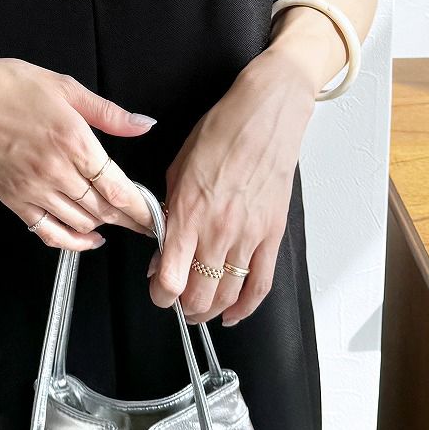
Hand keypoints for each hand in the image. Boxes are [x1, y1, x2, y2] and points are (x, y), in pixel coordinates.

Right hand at [0, 53, 156, 250]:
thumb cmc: (12, 86)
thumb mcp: (66, 88)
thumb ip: (108, 113)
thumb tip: (144, 124)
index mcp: (75, 142)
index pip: (118, 188)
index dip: (142, 208)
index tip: (158, 216)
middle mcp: (57, 171)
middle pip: (103, 210)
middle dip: (130, 220)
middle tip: (146, 223)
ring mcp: (34, 190)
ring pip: (80, 223)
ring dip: (104, 226)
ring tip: (119, 221)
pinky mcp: (14, 200)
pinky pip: (48, 232)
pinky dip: (72, 242)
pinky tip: (88, 239)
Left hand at [146, 49, 315, 325]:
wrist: (264, 116)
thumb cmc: (220, 132)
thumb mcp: (178, 168)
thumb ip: (168, 211)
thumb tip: (162, 246)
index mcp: (189, 211)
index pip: (170, 277)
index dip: (159, 293)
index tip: (156, 289)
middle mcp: (218, 230)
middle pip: (199, 295)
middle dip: (182, 306)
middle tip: (176, 300)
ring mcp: (248, 235)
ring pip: (227, 295)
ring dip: (210, 310)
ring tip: (199, 309)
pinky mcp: (272, 234)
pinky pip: (260, 284)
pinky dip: (246, 307)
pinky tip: (233, 313)